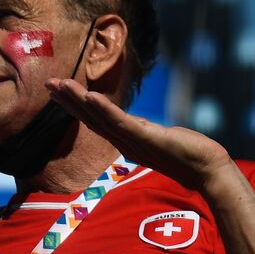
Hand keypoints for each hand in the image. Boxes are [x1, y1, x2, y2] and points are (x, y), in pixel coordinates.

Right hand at [45, 78, 231, 192]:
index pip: (95, 120)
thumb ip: (145, 132)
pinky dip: (104, 109)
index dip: (75, 105)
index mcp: (126, 140)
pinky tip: (90, 97)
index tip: (58, 89)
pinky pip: (121, 122)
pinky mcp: (146, 138)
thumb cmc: (188, 155)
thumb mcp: (159, 139)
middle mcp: (124, 142)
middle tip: (48, 83)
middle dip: (68, 100)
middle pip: (90, 118)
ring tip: (61, 85)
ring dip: (79, 101)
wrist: (206, 170)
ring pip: (100, 118)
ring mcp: (133, 141)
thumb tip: (141, 126)